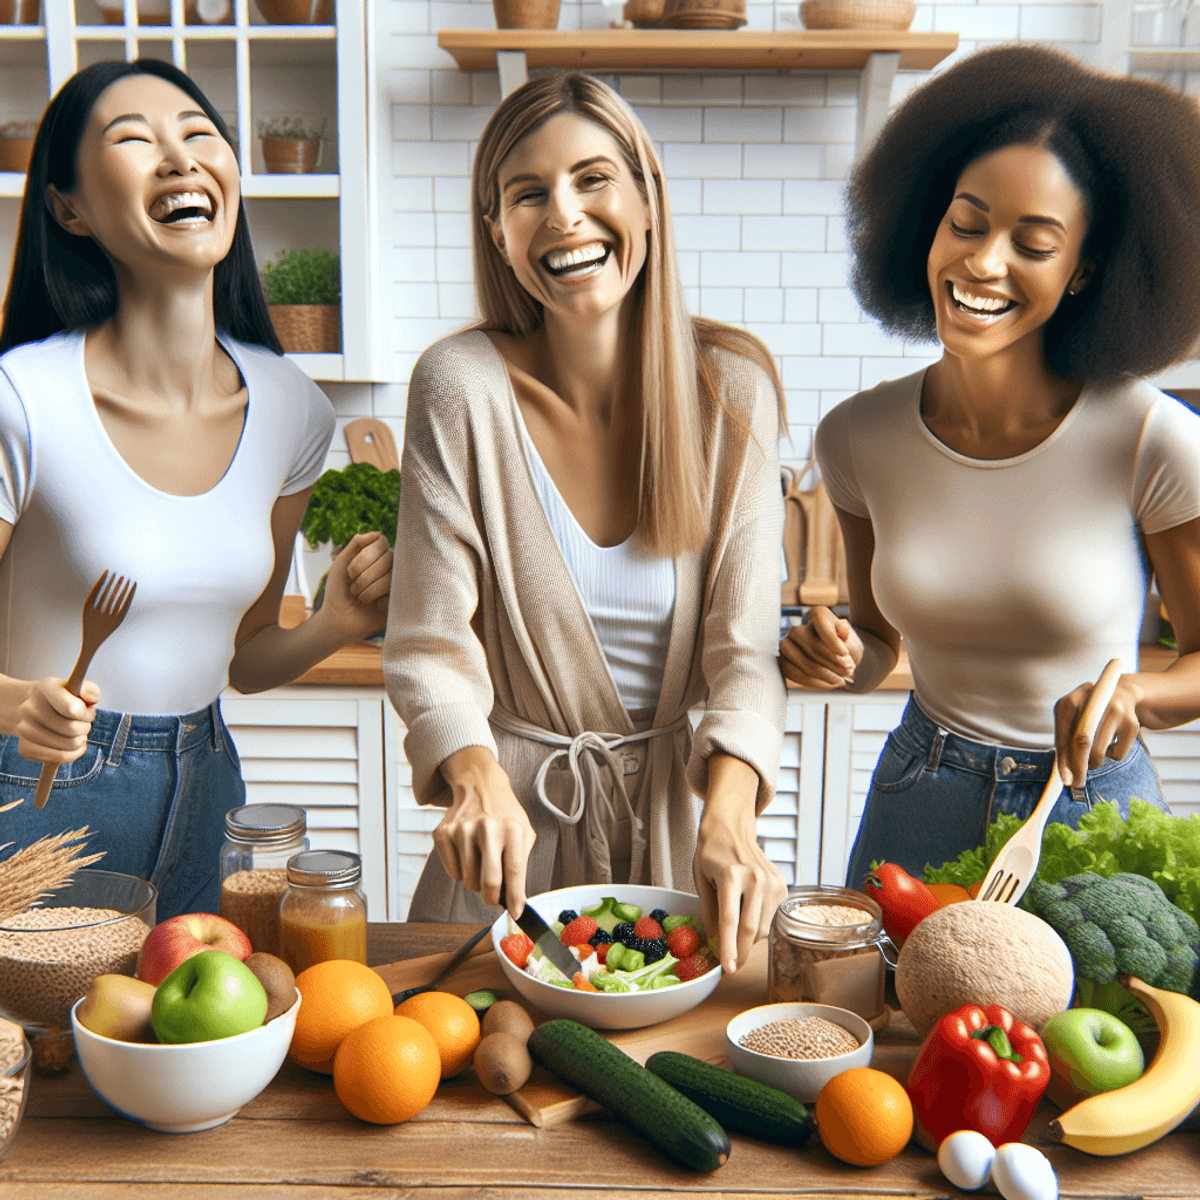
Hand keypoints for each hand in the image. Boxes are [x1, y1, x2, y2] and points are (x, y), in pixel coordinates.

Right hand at [16, 677, 100, 763]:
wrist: (33, 708)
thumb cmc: (62, 699)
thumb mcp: (77, 687)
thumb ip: (91, 690)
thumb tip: (91, 698)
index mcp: (45, 688)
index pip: (72, 708)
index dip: (86, 714)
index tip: (88, 711)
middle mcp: (29, 708)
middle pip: (72, 729)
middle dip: (85, 728)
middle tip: (84, 724)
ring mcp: (24, 730)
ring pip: (68, 745)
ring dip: (81, 741)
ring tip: (78, 733)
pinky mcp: (25, 749)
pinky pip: (58, 758)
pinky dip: (73, 754)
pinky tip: (74, 746)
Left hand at [319, 531, 392, 642]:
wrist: (339, 620)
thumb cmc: (338, 592)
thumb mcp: (341, 563)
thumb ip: (356, 544)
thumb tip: (378, 532)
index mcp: (375, 555)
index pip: (381, 542)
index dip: (365, 556)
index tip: (350, 572)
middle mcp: (390, 565)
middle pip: (387, 557)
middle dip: (364, 575)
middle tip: (353, 589)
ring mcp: (397, 581)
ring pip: (390, 575)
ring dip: (368, 589)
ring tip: (361, 598)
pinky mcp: (400, 597)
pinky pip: (395, 591)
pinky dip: (377, 599)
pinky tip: (374, 605)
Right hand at [435, 746, 536, 916]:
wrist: (479, 786)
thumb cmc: (505, 815)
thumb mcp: (524, 832)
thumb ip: (521, 864)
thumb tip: (516, 902)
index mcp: (512, 829)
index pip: (514, 871)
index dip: (515, 898)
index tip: (516, 913)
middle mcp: (487, 829)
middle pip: (488, 883)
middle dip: (492, 899)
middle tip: (494, 897)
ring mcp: (462, 830)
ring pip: (468, 881)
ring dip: (476, 882)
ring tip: (482, 862)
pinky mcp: (443, 834)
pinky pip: (452, 872)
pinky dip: (461, 871)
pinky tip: (467, 853)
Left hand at [693, 761, 787, 974]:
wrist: (732, 827)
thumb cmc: (711, 853)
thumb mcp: (701, 881)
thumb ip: (709, 913)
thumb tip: (715, 945)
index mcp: (731, 876)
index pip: (730, 920)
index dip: (728, 948)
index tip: (728, 969)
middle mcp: (755, 878)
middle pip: (751, 930)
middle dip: (741, 953)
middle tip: (730, 966)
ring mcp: (772, 882)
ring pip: (763, 928)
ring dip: (748, 938)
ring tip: (734, 926)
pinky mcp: (782, 886)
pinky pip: (770, 918)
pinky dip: (758, 924)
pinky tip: (747, 909)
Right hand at [778, 605, 862, 688]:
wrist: (838, 664)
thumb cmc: (845, 650)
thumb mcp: (852, 641)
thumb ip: (847, 637)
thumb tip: (842, 632)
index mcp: (818, 614)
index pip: (821, 622)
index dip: (832, 639)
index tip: (845, 654)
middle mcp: (798, 629)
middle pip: (810, 644)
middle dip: (831, 661)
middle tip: (847, 670)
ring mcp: (787, 646)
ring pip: (801, 661)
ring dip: (824, 674)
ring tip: (839, 679)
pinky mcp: (783, 663)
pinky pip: (794, 673)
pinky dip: (814, 682)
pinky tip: (828, 684)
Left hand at [1053, 672, 1140, 787]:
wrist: (1121, 693)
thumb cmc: (1088, 713)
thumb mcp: (1071, 718)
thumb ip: (1065, 741)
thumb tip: (1065, 776)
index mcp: (1070, 702)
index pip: (1064, 736)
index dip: (1063, 760)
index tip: (1065, 780)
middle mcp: (1093, 703)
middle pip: (1083, 743)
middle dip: (1078, 767)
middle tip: (1076, 783)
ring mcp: (1115, 711)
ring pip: (1100, 752)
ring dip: (1093, 763)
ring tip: (1092, 757)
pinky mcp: (1131, 723)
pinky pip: (1117, 754)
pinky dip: (1111, 756)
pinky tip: (1111, 742)